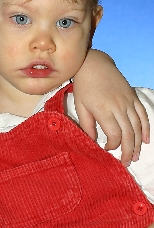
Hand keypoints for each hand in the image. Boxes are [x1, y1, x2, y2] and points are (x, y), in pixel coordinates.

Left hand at [73, 50, 148, 165]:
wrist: (93, 64)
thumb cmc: (84, 86)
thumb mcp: (80, 106)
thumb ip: (86, 125)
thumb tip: (92, 142)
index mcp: (104, 110)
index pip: (114, 135)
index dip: (112, 146)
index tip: (107, 149)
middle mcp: (119, 107)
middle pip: (129, 134)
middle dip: (129, 151)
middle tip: (127, 163)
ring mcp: (128, 102)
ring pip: (138, 127)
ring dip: (138, 143)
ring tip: (136, 156)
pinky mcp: (133, 97)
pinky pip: (143, 115)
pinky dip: (146, 128)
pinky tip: (146, 140)